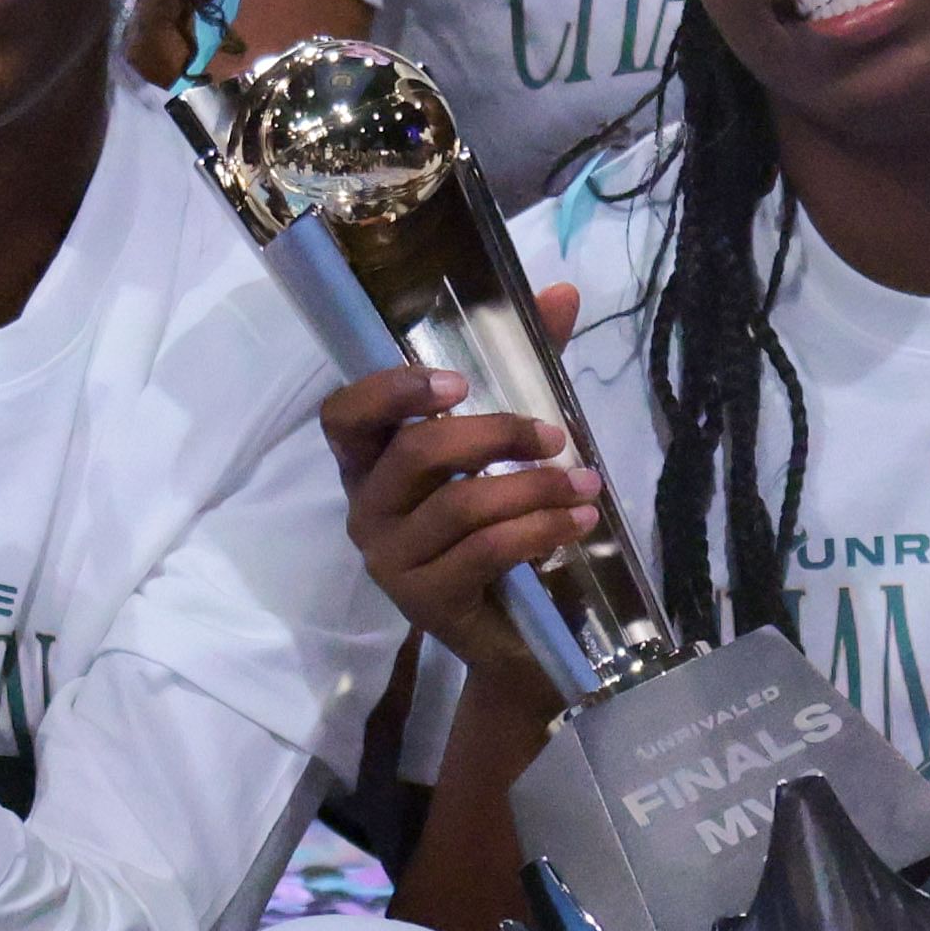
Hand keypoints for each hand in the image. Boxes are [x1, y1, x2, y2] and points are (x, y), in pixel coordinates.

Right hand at [312, 280, 600, 687]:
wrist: (518, 638)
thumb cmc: (501, 527)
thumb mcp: (512, 443)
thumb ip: (528, 368)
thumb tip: (563, 292)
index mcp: (372, 465)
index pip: (343, 417)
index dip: (390, 390)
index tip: (457, 382)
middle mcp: (367, 509)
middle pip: (415, 451)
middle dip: (495, 434)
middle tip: (554, 436)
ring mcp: (390, 560)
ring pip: (460, 503)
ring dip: (534, 487)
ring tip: (586, 485)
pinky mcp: (425, 601)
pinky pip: (485, 550)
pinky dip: (540, 528)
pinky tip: (579, 520)